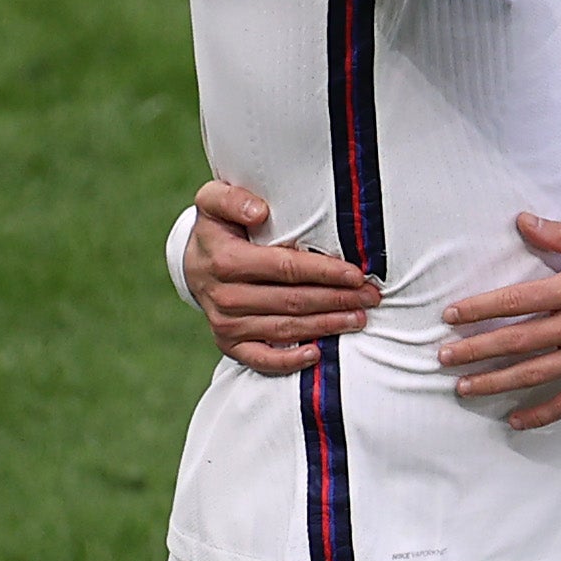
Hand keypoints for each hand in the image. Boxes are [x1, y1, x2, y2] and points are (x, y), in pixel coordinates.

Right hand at [186, 177, 377, 373]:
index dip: (325, 272)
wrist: (191, 263)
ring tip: (358, 318)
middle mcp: (225, 297)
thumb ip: (233, 199)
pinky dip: (290, 361)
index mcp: (225, 261)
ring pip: (286, 328)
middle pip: (293, 301)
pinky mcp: (228, 344)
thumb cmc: (217, 228)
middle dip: (337, 300)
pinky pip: (261, 359)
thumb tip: (259, 211)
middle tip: (370, 297)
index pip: (286, 268)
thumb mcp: (214, 200)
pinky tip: (317, 354)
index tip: (357, 274)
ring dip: (326, 326)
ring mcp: (226, 324)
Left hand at [438, 214, 560, 425]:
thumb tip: (523, 222)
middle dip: (475, 349)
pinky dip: (540, 414)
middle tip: (443, 357)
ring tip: (464, 388)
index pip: (517, 299)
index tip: (451, 315)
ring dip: (495, 382)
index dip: (480, 308)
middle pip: (517, 341)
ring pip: (534, 374)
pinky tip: (515, 420)